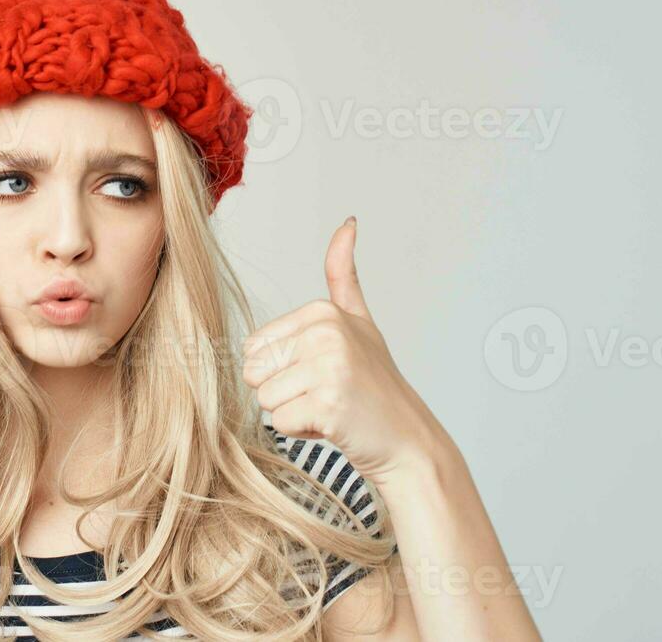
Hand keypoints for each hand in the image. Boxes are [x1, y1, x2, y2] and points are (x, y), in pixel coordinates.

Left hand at [242, 217, 446, 485]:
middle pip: (254, 371)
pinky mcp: (328, 403)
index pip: (254, 348)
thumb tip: (348, 223)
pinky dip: (301, 431)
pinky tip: (332, 423)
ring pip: (264, 398)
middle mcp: (324, 333)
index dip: (281, 369)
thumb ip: (343, 274)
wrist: (407, 438)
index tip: (319, 371)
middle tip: (323, 391)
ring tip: (329, 406)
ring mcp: (328, 367)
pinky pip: (279, 422)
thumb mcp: (359, 320)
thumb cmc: (375, 384)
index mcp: (322, 311)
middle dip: (282, 391)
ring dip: (292, 412)